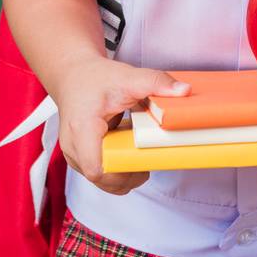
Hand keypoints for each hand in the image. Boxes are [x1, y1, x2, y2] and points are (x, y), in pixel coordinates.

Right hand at [52, 57, 190, 194]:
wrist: (72, 74)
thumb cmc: (95, 77)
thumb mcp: (128, 76)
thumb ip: (156, 82)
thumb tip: (184, 91)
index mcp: (81, 128)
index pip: (97, 170)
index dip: (123, 173)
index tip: (142, 160)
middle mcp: (72, 146)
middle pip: (104, 180)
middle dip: (130, 174)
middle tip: (146, 156)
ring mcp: (73, 155)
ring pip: (103, 182)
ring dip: (125, 173)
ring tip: (137, 152)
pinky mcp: (78, 158)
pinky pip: (101, 175)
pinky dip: (117, 169)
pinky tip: (126, 151)